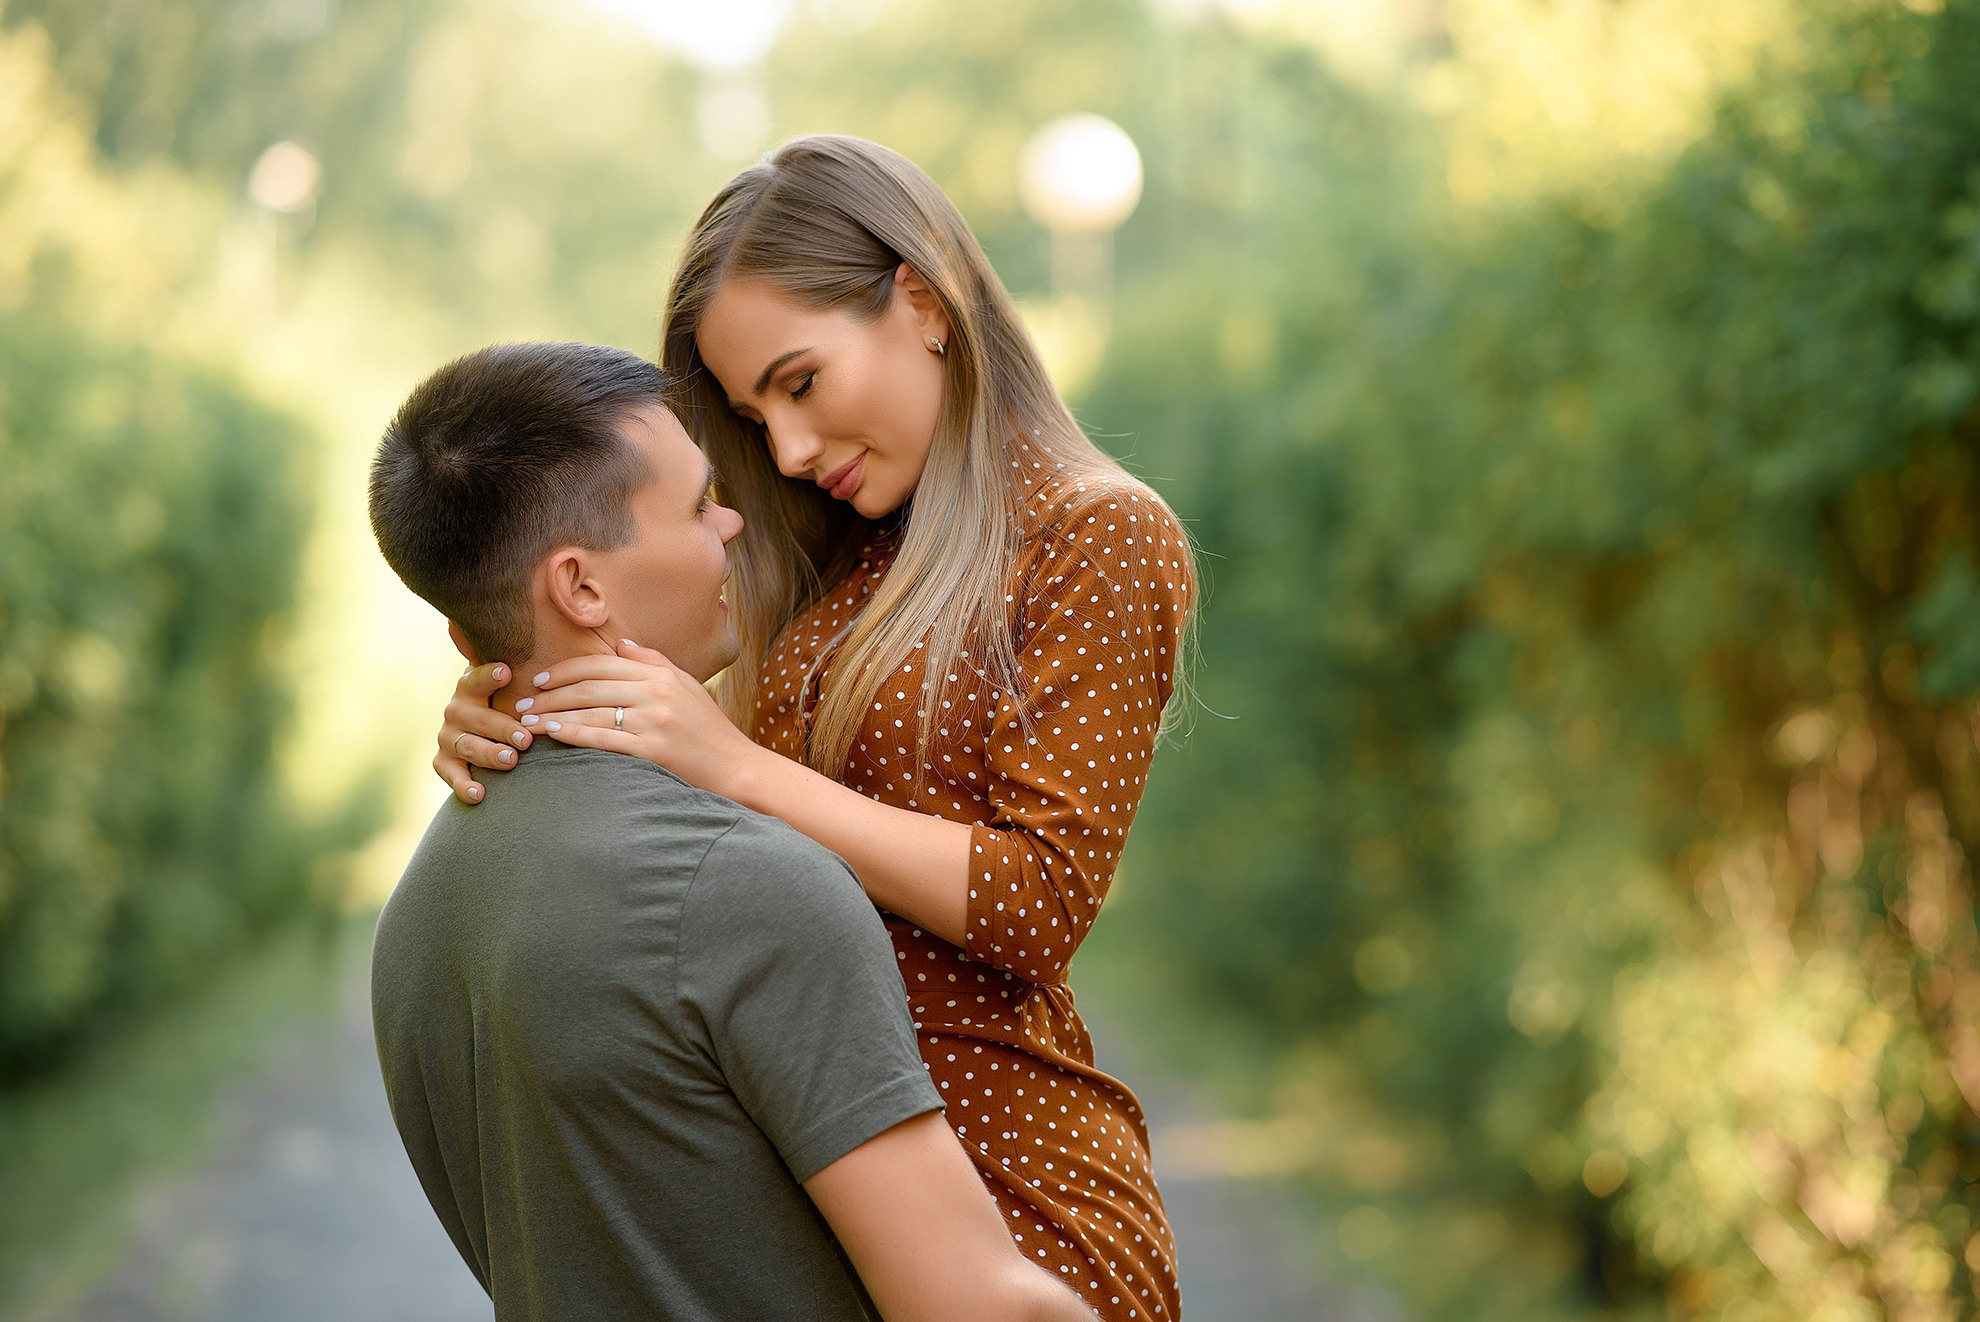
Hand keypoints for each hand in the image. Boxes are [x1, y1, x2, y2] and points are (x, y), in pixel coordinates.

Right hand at [435, 661, 532, 803]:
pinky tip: (481, 793)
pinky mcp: (444, 761)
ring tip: (511, 760)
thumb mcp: (520, 683)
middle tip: (526, 738)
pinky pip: (450, 774)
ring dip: (489, 753)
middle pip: (476, 717)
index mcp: (472, 685)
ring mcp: (448, 735)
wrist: (488, 733)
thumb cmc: (515, 703)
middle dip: (502, 727)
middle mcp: (456, 708)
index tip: (507, 672)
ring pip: (467, 745)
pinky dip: (463, 785)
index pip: (478, 678)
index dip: (490, 675)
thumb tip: (583, 636)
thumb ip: (537, 669)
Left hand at [526, 640, 760, 794]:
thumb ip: (653, 662)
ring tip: (527, 721)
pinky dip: (574, 733)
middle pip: (590, 686)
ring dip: (553, 714)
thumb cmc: (710, 730)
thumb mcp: (687, 686)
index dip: (566, 670)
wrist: (737, 767)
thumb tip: (620, 645)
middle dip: (550, 693)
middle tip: (522, 702)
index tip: (540, 678)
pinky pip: (603, 738)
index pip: (602, 665)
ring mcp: (655, 721)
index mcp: (661, 675)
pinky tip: (553, 732)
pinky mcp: (653, 750)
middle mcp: (657, 693)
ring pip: (591, 711)